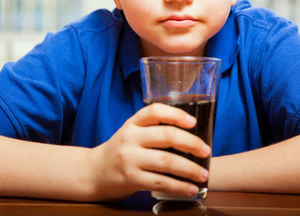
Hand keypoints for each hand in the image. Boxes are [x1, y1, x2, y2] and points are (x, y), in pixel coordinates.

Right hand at [87, 103, 210, 200]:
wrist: (93, 172)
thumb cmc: (120, 151)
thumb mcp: (131, 133)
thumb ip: (153, 130)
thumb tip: (191, 137)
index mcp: (132, 123)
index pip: (154, 111)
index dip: (175, 114)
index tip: (193, 122)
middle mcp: (130, 138)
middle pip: (166, 136)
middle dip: (191, 143)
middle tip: (206, 151)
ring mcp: (129, 159)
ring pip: (166, 161)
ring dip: (190, 169)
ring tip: (203, 174)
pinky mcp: (130, 179)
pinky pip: (160, 182)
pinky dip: (179, 186)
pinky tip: (190, 188)